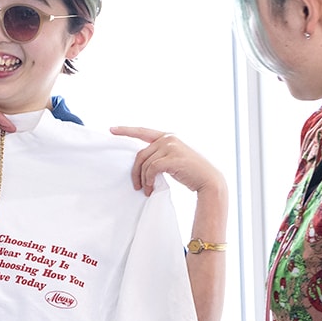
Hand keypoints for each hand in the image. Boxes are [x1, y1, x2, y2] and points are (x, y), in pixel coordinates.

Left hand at [109, 126, 223, 196]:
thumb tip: (142, 163)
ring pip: (145, 163)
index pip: (143, 131)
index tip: (111, 130)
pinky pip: (151, 169)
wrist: (209, 180)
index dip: (126, 130)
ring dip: (142, 179)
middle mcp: (169, 138)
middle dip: (135, 171)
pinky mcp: (172, 158)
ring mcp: (171, 146)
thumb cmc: (191, 173)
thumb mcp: (174, 159)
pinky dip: (148, 180)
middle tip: (136, 186)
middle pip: (140, 154)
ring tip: (145, 190)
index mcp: (168, 136)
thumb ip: (160, 155)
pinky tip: (150, 189)